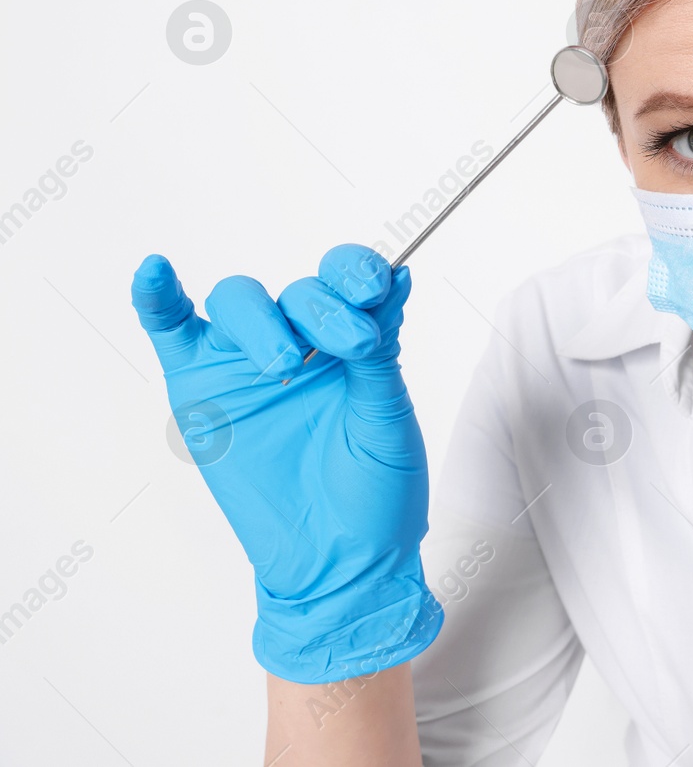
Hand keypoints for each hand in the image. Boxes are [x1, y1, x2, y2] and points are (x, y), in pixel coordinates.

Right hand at [130, 245, 441, 682]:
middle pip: (297, 291)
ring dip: (263, 320)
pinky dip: (156, 299)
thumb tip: (397, 279)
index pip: (348, 279)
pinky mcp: (201, 391)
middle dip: (323, 309)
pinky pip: (170, 332)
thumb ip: (380, 351)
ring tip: (285, 364)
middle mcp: (301, 344)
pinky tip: (154, 271)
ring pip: (240, 302)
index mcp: (352, 342)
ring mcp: (246, 365)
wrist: (339, 563)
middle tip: (349, 347)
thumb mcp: (386, 418)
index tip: (378, 289)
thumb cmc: (375, 495)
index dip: (359, 270)